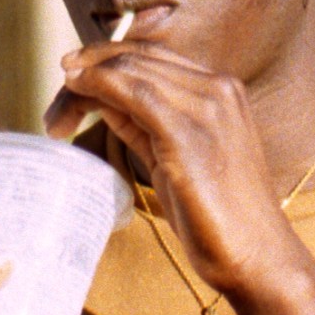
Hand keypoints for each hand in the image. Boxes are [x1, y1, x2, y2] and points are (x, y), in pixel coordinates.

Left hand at [45, 43, 314, 314]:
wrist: (259, 258)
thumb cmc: (219, 220)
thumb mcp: (178, 160)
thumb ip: (147, 126)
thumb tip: (105, 102)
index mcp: (223, 91)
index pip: (154, 57)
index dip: (107, 59)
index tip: (73, 74)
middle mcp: (218, 88)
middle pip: (138, 57)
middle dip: (89, 68)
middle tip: (57, 90)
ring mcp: (207, 106)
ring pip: (130, 69)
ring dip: (84, 81)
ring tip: (55, 111)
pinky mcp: (188, 131)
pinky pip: (132, 91)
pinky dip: (97, 86)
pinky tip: (74, 95)